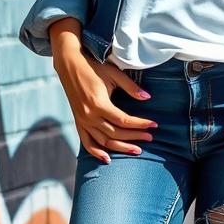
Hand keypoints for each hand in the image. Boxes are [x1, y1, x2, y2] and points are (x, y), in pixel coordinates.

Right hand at [54, 45, 157, 163]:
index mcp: (98, 103)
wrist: (69, 64)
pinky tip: (108, 159)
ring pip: (103, 141)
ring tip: (137, 149)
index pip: (124, 120)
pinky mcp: (78, 122)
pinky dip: (96, 152)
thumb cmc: (93, 67)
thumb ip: (130, 87)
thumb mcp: (113, 74)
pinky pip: (86, 142)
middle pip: (115, 133)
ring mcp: (82, 120)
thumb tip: (147, 97)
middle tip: (150, 138)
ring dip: (121, 147)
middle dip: (135, 137)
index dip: (140, 124)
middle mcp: (89, 115)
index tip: (154, 125)